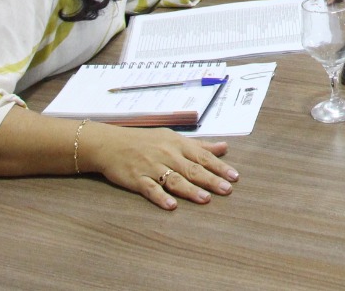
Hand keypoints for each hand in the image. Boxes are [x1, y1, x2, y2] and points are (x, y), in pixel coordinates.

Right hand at [84, 122, 237, 210]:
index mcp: (178, 144)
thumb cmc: (145, 140)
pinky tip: (171, 205)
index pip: (202, 156)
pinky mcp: (136, 179)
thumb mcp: (173, 138)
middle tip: (227, 189)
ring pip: (174, 180)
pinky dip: (160, 197)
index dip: (219, 167)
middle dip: (211, 179)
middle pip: (192, 169)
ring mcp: (151, 167)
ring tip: (206, 199)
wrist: (110, 144)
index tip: (234, 176)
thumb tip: (225, 147)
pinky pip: (150, 189)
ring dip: (190, 190)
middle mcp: (167, 155)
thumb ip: (200, 145)